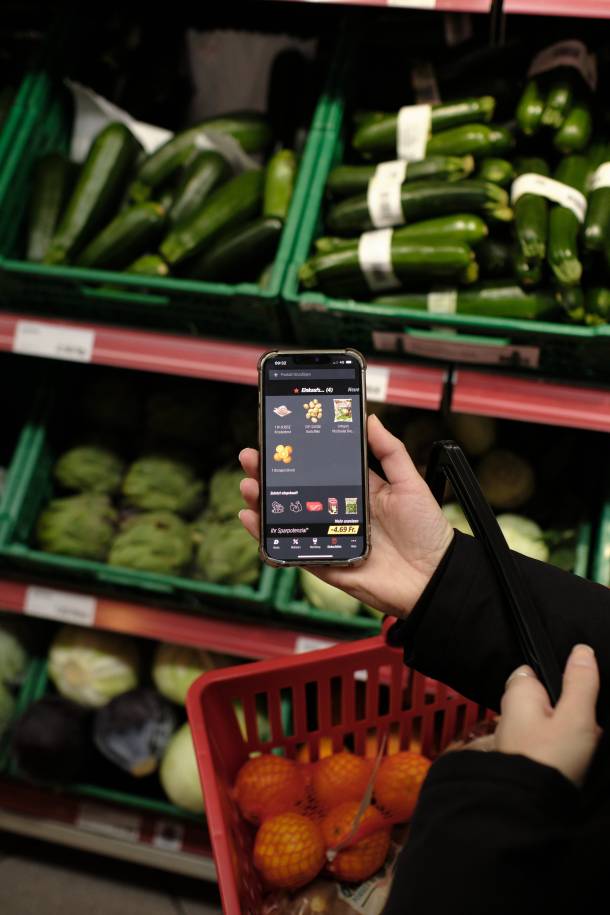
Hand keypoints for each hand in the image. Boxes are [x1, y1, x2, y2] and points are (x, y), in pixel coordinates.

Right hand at [238, 414, 452, 619]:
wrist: (433, 577)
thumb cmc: (427, 531)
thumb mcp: (410, 483)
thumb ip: (389, 450)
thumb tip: (370, 418)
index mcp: (356, 490)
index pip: (319, 468)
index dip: (297, 454)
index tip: (277, 437)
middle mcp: (338, 512)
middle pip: (296, 490)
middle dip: (270, 473)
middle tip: (251, 457)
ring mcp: (328, 536)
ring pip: (287, 517)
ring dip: (263, 501)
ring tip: (249, 485)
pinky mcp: (323, 562)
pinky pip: (290, 548)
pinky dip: (267, 536)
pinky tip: (252, 519)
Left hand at [494, 645, 601, 786]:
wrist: (528, 810)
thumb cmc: (549, 759)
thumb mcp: (576, 717)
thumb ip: (580, 683)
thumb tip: (581, 650)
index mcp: (516, 694)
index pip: (532, 672)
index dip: (555, 676)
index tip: (577, 690)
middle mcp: (508, 714)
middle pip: (542, 701)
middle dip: (563, 709)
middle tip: (586, 723)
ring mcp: (512, 741)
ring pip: (544, 726)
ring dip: (562, 733)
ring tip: (583, 746)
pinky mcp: (520, 764)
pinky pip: (543, 748)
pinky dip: (557, 751)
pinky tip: (573, 763)